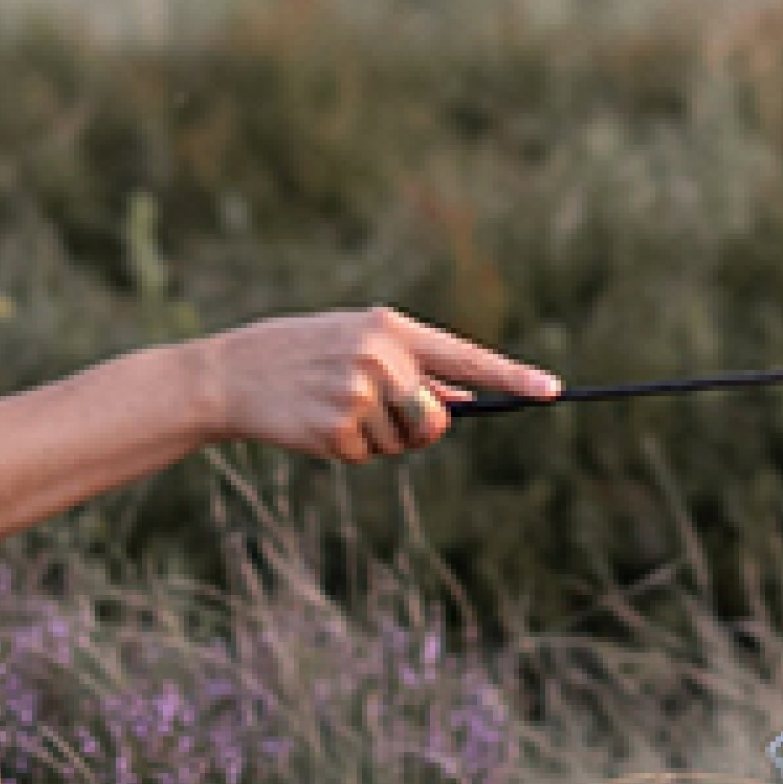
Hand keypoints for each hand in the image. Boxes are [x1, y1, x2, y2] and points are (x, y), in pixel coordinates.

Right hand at [192, 305, 558, 461]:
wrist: (229, 374)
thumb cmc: (299, 356)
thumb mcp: (354, 342)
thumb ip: (406, 367)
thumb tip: (458, 406)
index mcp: (390, 327)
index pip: (464, 356)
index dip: (511, 377)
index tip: (553, 391)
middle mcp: (381, 355)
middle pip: (436, 416)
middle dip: (415, 427)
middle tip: (371, 409)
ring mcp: (359, 392)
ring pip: (401, 442)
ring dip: (373, 438)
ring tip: (330, 407)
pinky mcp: (337, 428)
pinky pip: (366, 456)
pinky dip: (345, 450)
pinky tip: (314, 424)